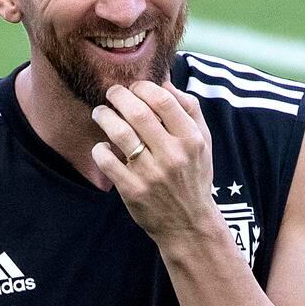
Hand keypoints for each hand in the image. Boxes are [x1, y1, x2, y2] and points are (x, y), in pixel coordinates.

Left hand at [90, 82, 220, 243]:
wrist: (189, 224)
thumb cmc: (194, 177)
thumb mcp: (203, 143)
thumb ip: (190, 110)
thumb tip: (164, 81)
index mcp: (191, 140)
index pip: (163, 100)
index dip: (142, 88)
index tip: (134, 88)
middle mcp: (172, 155)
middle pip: (138, 113)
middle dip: (118, 96)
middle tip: (111, 94)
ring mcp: (151, 174)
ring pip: (119, 133)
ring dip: (104, 116)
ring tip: (100, 113)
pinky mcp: (132, 190)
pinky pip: (107, 161)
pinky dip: (100, 149)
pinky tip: (103, 146)